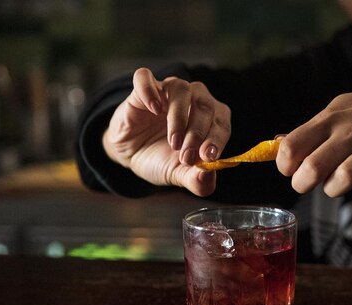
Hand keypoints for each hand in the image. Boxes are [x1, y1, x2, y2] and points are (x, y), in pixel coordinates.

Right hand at [103, 68, 230, 195]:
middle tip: (186, 157)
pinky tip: (153, 109)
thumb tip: (208, 177)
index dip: (217, 139)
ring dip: (179, 117)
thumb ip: (196, 180)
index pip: (222, 122)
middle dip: (198, 134)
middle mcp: (193, 99)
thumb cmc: (160, 158)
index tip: (208, 157)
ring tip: (173, 142)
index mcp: (210, 118)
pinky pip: (145, 78)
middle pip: (205, 105)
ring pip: (181, 89)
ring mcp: (168, 90)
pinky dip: (150, 91)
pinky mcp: (142, 88)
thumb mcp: (178, 174)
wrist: (129, 153)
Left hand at [276, 79, 351, 196]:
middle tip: (309, 184)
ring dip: (336, 188)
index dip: (285, 165)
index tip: (291, 171)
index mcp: (330, 118)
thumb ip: (308, 132)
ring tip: (339, 182)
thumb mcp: (337, 112)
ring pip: (346, 176)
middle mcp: (351, 131)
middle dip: (303, 184)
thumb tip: (275, 145)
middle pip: (313, 167)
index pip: (292, 145)